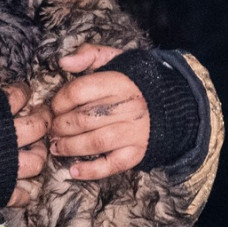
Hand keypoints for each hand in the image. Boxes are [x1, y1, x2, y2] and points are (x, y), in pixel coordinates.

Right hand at [7, 85, 47, 206]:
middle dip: (43, 121)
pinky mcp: (3, 188)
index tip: (24, 94)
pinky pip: (22, 194)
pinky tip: (24, 189)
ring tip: (34, 152)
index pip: (18, 96)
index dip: (23, 93)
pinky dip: (24, 193)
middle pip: (38, 127)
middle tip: (41, 119)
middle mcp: (9, 138)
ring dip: (38, 156)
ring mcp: (9, 165)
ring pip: (37, 160)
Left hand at [49, 44, 149, 179]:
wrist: (175, 102)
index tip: (54, 107)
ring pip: (95, 142)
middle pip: (83, 119)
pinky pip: (112, 165)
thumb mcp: (116, 58)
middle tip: (52, 129)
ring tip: (57, 147)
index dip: (59, 101)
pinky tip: (73, 170)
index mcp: (120, 82)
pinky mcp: (138, 152)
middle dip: (60, 126)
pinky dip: (90, 171)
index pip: (79, 91)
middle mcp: (128, 107)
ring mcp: (134, 132)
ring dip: (70, 147)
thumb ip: (89, 54)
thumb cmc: (136, 81)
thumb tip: (63, 62)